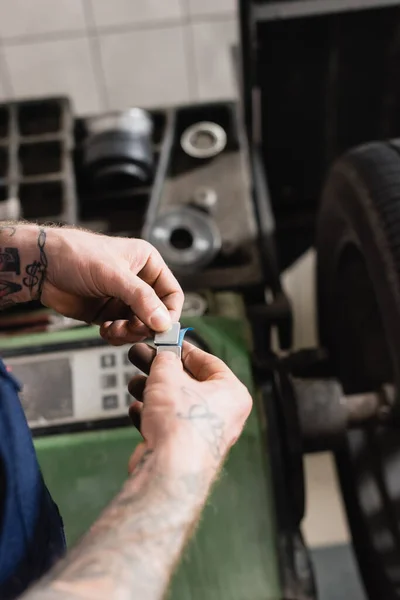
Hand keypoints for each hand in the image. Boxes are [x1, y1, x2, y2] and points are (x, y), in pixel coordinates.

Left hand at [26, 225, 182, 343]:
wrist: (41, 266)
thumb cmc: (76, 255)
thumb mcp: (113, 275)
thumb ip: (141, 299)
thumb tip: (164, 323)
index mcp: (148, 263)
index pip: (172, 294)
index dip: (169, 313)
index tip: (161, 329)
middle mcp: (138, 282)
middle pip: (157, 315)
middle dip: (144, 326)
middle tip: (131, 329)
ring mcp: (123, 299)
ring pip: (140, 326)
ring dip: (129, 333)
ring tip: (113, 329)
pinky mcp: (108, 313)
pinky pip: (122, 331)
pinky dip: (116, 335)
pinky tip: (104, 329)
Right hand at [127, 342, 251, 474]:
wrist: (169, 470)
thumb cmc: (180, 423)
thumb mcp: (168, 376)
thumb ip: (166, 360)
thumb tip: (164, 356)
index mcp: (232, 394)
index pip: (209, 362)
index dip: (184, 349)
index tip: (168, 342)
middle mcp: (224, 415)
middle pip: (190, 384)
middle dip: (162, 371)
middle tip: (143, 358)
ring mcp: (204, 435)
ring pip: (177, 405)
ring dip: (153, 392)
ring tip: (134, 382)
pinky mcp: (184, 451)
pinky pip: (169, 426)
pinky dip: (152, 416)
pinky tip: (136, 409)